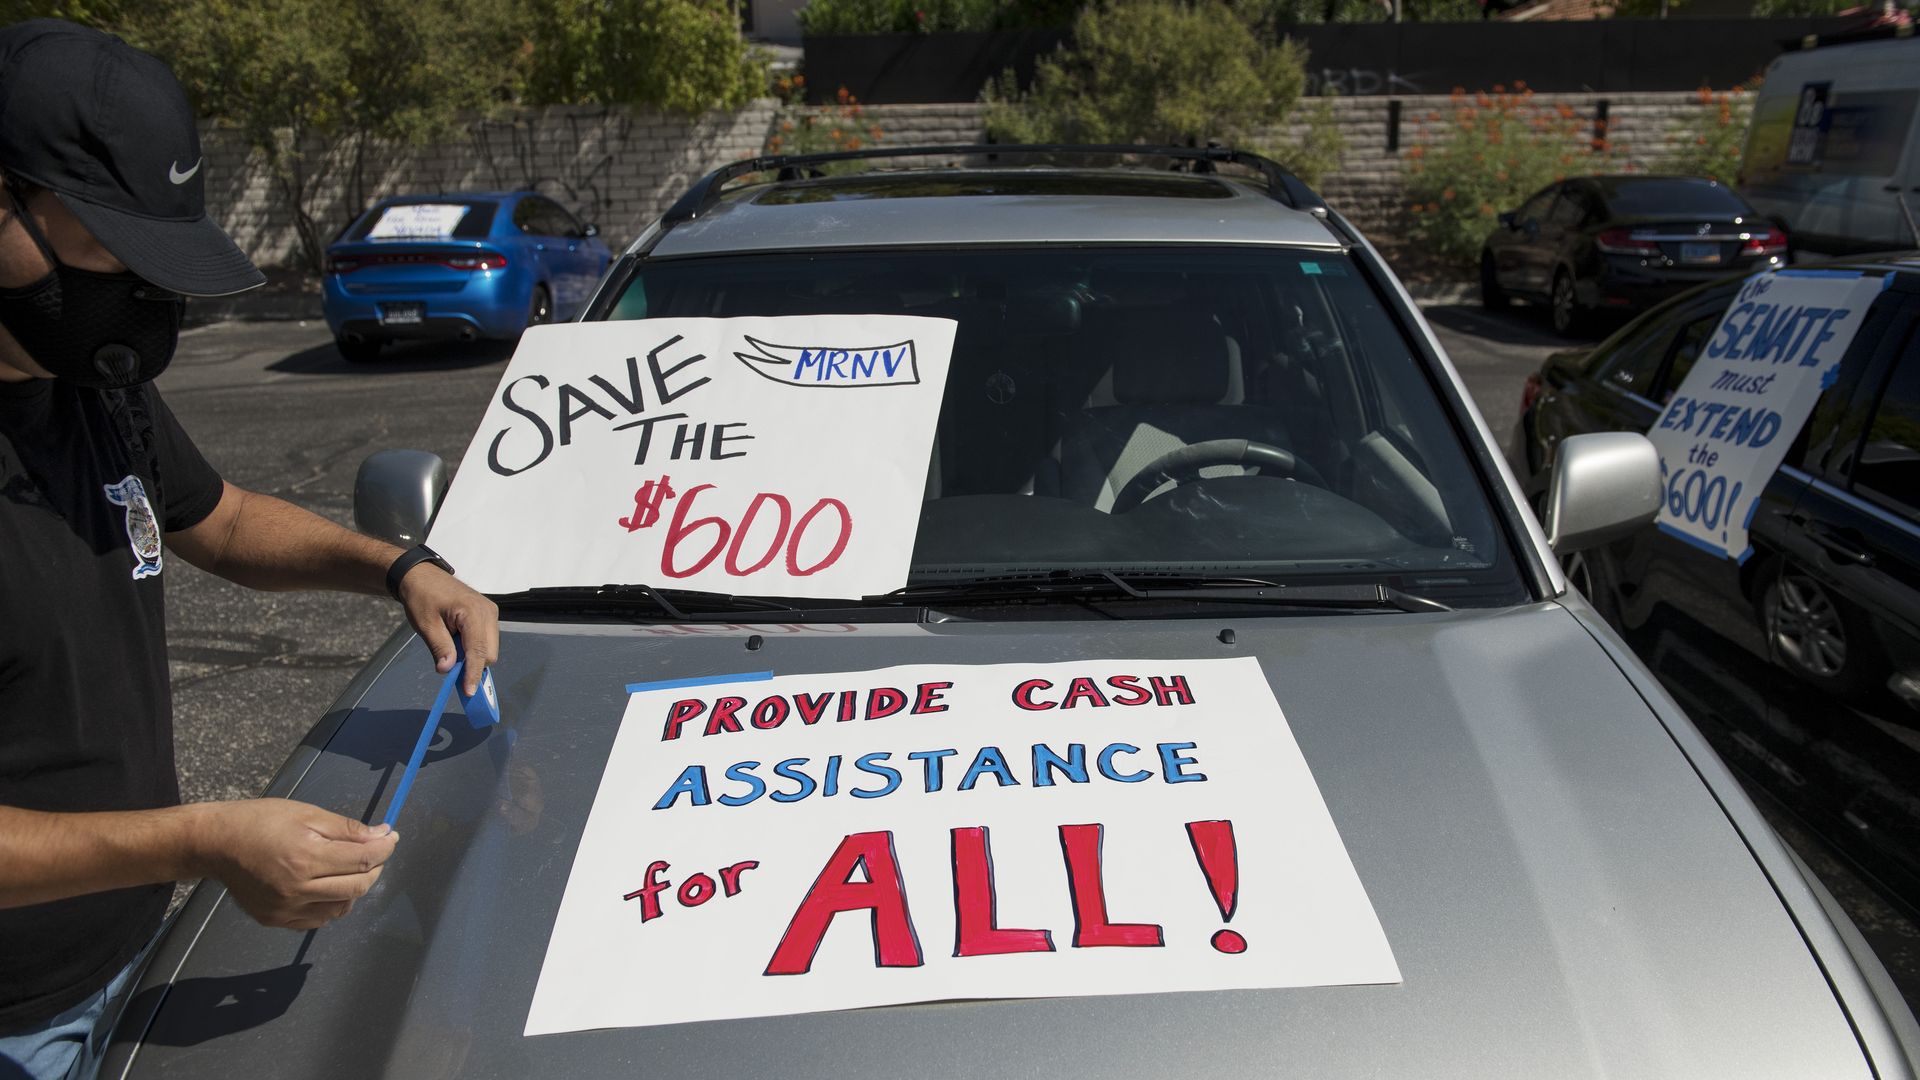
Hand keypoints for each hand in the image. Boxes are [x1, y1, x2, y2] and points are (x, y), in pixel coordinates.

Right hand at [202, 800, 399, 929]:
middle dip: (374, 869)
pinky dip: (329, 904)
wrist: (216, 844)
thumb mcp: (307, 814)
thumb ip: (347, 830)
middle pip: (357, 888)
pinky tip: (325, 886)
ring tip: (346, 869)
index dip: (384, 849)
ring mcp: (285, 909)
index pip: (362, 861)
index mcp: (305, 858)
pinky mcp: (275, 920)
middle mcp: (296, 890)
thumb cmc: (261, 821)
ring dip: (353, 889)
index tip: (392, 838)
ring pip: (340, 909)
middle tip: (375, 853)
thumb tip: (382, 835)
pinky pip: (317, 920)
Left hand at [397, 563, 499, 696]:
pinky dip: (474, 648)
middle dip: (473, 666)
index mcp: (473, 612)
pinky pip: (487, 639)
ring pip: (490, 648)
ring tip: (451, 652)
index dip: (473, 673)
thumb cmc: (422, 596)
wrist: (422, 576)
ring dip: (473, 657)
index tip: (469, 691)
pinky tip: (457, 645)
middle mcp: (487, 612)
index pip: (479, 651)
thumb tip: (447, 670)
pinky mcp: (487, 615)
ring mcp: (490, 613)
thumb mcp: (426, 624)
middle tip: (451, 670)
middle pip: (490, 653)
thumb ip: (440, 647)